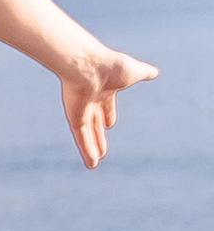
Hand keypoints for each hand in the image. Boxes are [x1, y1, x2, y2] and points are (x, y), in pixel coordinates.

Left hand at [59, 44, 156, 166]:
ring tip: (94, 164)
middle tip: (101, 148)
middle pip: (96, 121)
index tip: (110, 124)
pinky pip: (81, 137)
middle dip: (99, 134)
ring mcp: (82, 109)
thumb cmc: (110, 66)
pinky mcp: (74, 118)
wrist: (88, 66)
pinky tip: (92, 164)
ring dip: (92, 148)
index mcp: (105, 88)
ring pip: (88, 133)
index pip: (107, 105)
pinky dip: (86, 150)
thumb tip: (155, 72)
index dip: (109, 114)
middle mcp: (91, 100)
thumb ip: (143, 73)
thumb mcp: (134, 71)